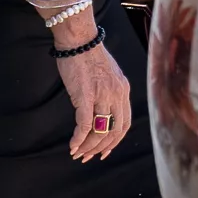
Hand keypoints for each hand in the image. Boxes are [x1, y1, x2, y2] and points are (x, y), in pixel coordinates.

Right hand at [55, 18, 132, 160]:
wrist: (79, 40)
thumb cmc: (89, 56)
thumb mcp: (108, 75)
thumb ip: (110, 92)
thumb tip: (102, 109)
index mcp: (124, 90)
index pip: (125, 124)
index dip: (115, 141)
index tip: (104, 151)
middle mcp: (117, 95)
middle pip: (115, 131)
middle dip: (101, 148)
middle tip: (88, 157)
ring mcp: (102, 95)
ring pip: (100, 130)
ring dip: (88, 146)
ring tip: (77, 153)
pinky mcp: (85, 95)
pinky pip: (84, 123)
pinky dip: (79, 138)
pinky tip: (72, 145)